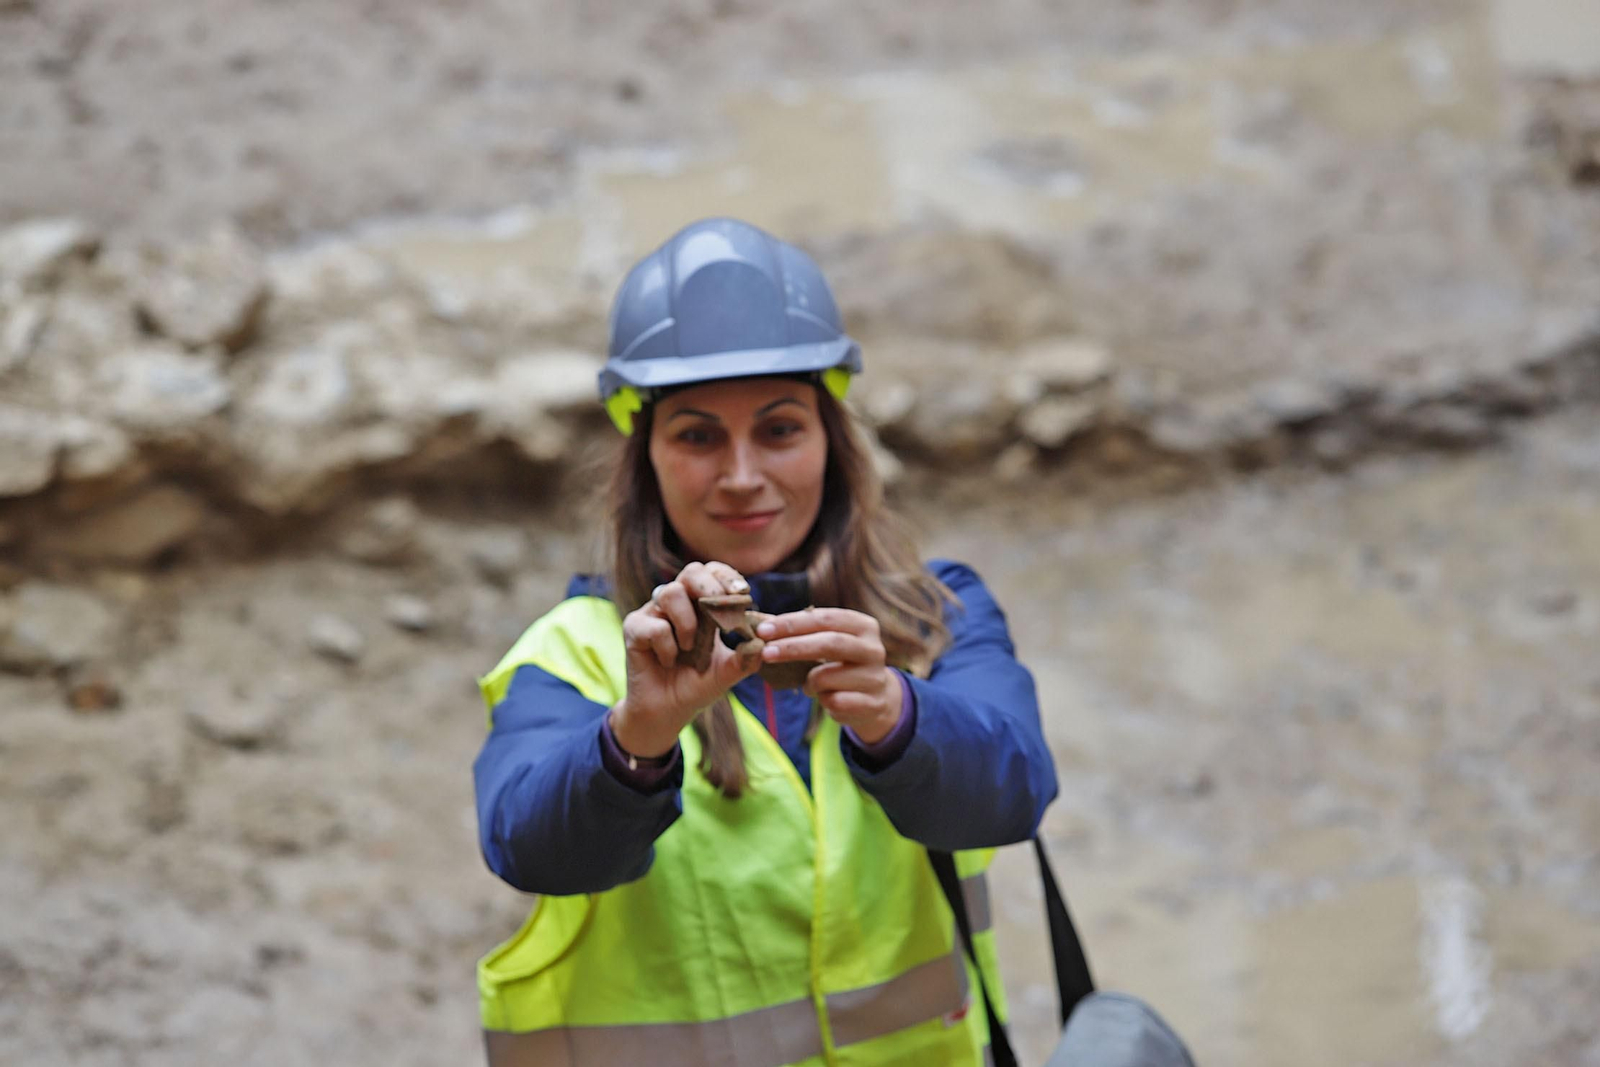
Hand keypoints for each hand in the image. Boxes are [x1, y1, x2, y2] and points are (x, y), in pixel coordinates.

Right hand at [610, 561, 761, 757]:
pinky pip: (655, 627)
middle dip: (710, 586)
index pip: (713, 574)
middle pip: (691, 572)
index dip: (727, 577)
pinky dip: (668, 647)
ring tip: (690, 648)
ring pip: (670, 593)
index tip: (743, 593)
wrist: (668, 711)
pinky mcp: (634, 629)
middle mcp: (677, 604)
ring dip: (687, 622)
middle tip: (721, 609)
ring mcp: (654, 613)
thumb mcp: (728, 671)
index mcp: (700, 605)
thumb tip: (763, 642)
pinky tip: (669, 662)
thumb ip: (746, 657)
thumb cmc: (697, 685)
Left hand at [755, 608, 904, 743]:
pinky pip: (834, 702)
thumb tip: (762, 627)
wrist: (877, 699)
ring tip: (809, 685)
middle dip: (793, 647)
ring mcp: (876, 677)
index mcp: (863, 626)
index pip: (824, 618)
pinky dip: (823, 700)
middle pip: (829, 643)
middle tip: (766, 653)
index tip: (763, 630)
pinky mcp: (873, 704)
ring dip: (809, 682)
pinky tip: (827, 698)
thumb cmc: (842, 665)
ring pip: (827, 677)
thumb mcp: (831, 644)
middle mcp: (873, 649)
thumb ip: (805, 634)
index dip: (792, 623)